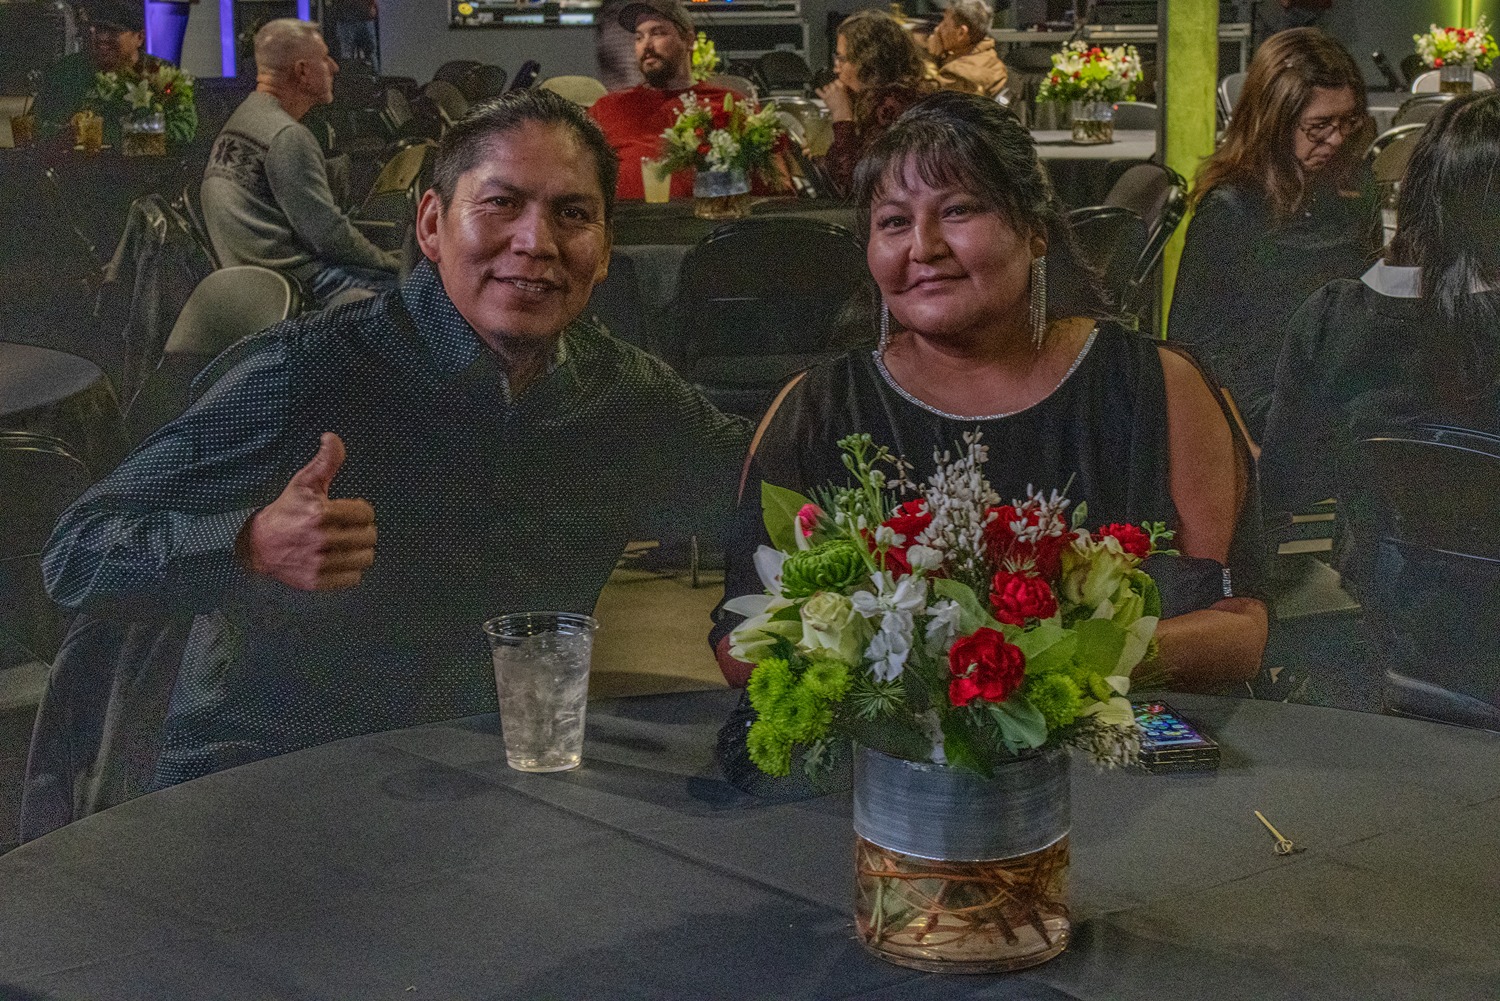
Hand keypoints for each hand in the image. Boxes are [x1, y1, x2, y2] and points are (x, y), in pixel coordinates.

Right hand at [237, 432, 376, 590]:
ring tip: (348, 544)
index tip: (351, 512)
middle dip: (363, 530)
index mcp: (321, 513)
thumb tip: (332, 437)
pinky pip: (353, 579)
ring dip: (360, 551)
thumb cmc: (286, 511)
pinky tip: (340, 560)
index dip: (362, 511)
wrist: (258, 544)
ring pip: (365, 558)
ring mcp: (319, 563)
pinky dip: (351, 571)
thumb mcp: (304, 483)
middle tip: (350, 528)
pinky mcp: (317, 581)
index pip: (366, 514)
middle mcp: (321, 540)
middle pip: (369, 536)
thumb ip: (325, 461)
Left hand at [817, 81, 853, 122]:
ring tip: (827, 92)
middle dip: (831, 86)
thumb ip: (843, 91)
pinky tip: (818, 90)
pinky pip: (818, 91)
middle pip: (831, 83)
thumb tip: (841, 89)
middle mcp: (835, 88)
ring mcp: (829, 92)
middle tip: (832, 91)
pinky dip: (818, 90)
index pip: (837, 80)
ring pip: (825, 86)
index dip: (836, 82)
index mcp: (842, 87)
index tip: (836, 85)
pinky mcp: (825, 97)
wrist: (842, 113)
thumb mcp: (848, 96)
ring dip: (826, 89)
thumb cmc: (846, 106)